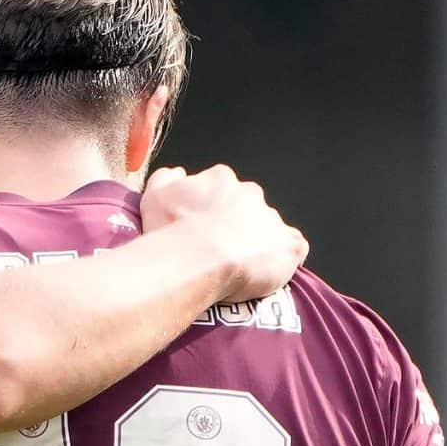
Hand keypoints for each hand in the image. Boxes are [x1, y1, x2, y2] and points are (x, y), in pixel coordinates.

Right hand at [139, 163, 307, 302]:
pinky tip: (267, 272)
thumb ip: (166, 178)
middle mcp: (250, 194)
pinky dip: (283, 259)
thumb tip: (178, 173)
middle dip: (236, 225)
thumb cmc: (173, 230)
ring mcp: (272, 219)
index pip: (220, 189)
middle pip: (247, 207)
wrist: (199, 258)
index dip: (210, 210)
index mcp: (221, 180)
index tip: (200, 228)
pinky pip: (293, 249)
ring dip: (257, 243)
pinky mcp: (289, 245)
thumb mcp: (153, 196)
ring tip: (239, 268)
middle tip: (217, 250)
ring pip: (268, 229)